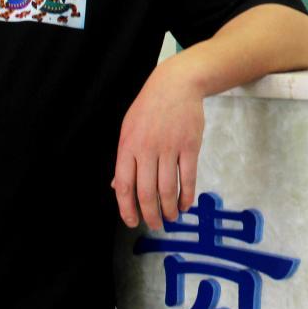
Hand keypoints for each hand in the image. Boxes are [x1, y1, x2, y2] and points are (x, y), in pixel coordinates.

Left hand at [112, 64, 204, 229]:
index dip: (127, 209)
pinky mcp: (190, 146)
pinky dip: (187, 196)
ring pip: (169, 188)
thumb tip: (118, 188)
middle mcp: (147, 149)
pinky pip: (188, 178)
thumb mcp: (128, 128)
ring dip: (170, 209)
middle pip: (147, 192)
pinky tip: (186, 204)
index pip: (124, 186)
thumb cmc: (149, 107)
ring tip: (171, 217)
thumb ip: (124, 159)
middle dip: (151, 214)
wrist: (176, 84)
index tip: (132, 222)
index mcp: (128, 146)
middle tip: (155, 224)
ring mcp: (170, 148)